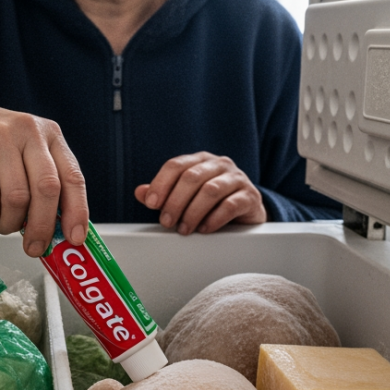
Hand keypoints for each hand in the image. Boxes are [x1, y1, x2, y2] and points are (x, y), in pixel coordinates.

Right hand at [0, 91, 88, 256]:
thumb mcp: (25, 151)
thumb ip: (44, 182)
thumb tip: (59, 229)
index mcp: (51, 134)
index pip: (72, 177)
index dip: (77, 211)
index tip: (75, 238)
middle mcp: (29, 131)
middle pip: (46, 189)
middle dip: (42, 226)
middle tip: (34, 246)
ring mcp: (1, 137)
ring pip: (16, 197)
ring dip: (11, 222)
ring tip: (6, 225)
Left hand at [134, 152, 265, 234]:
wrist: (246, 213)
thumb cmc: (211, 203)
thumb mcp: (185, 196)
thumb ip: (164, 193)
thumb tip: (140, 192)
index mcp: (200, 160)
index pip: (176, 165)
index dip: (161, 183)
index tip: (150, 203)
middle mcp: (219, 164)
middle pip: (192, 177)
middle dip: (175, 201)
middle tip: (166, 222)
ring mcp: (237, 178)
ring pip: (211, 190)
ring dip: (193, 212)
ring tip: (184, 229)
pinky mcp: (250, 196)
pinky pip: (230, 205)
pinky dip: (214, 219)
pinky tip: (204, 229)